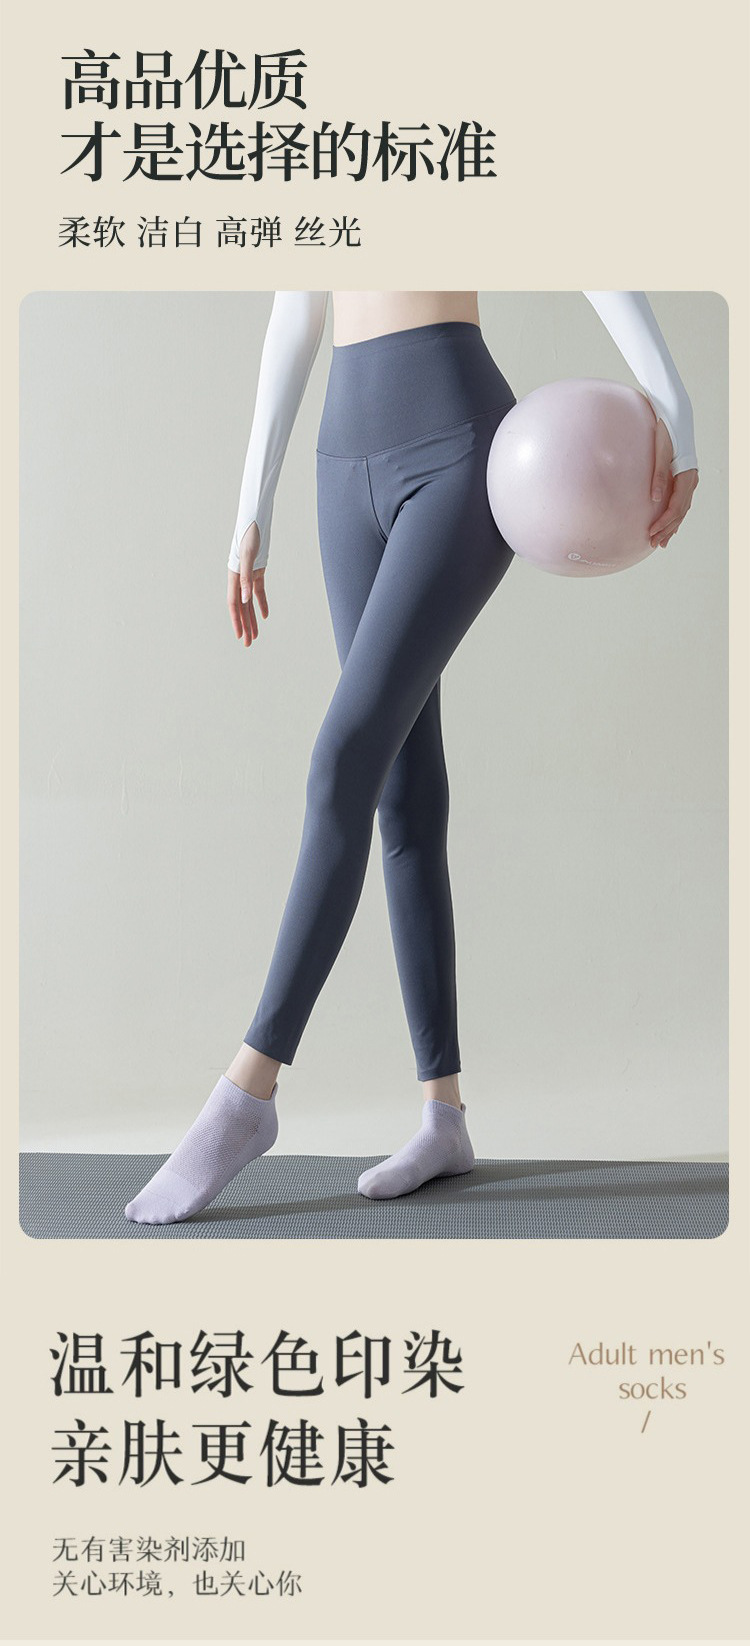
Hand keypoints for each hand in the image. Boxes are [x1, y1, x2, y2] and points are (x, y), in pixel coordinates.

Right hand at [227, 521, 268, 646]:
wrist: (256, 521)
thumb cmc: (250, 536)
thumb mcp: (248, 556)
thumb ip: (246, 578)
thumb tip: (246, 600)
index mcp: (233, 576)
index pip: (234, 604)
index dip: (237, 621)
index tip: (240, 636)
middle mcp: (239, 578)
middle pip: (241, 607)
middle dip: (245, 626)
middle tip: (248, 644)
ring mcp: (248, 575)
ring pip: (249, 602)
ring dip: (252, 619)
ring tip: (256, 635)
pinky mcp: (257, 571)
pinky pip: (258, 592)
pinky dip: (261, 603)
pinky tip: (265, 616)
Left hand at [648, 418, 698, 549]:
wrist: (676, 415)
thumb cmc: (667, 431)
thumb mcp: (661, 452)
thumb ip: (658, 475)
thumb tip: (653, 499)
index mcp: (687, 476)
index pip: (676, 507)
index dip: (664, 522)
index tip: (651, 533)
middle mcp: (691, 480)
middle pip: (680, 512)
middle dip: (667, 530)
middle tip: (654, 544)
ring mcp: (689, 480)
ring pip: (682, 509)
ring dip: (672, 526)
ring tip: (661, 541)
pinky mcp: (684, 478)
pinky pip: (681, 501)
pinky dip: (674, 515)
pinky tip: (668, 523)